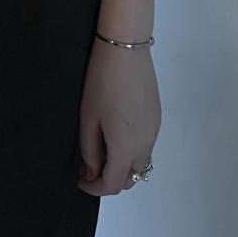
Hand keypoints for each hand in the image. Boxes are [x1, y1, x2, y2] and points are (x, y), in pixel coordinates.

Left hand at [76, 40, 160, 196]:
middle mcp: (146, 143)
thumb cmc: (102, 81)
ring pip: (141, 162)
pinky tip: (115, 132)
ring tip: (101, 148)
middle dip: (110, 179)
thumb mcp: (88, 118)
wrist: (125, 48)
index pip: (112, 184)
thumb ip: (90, 150)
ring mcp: (155, 129)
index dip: (94, 187)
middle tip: (89, 166)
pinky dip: (131, 149)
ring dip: (122, 164)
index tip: (80, 179)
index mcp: (127, 148)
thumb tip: (93, 170)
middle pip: (131, 178)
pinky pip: (146, 144)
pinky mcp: (157, 116)